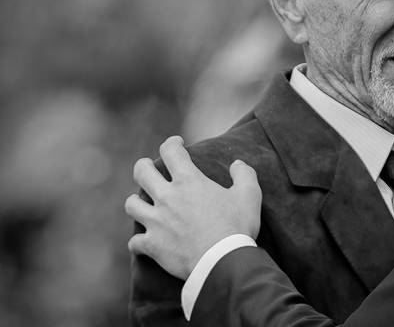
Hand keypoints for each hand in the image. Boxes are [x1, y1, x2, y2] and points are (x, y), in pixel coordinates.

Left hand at [124, 136, 261, 279]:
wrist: (222, 262)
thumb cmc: (237, 226)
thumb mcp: (250, 195)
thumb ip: (244, 174)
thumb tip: (237, 164)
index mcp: (189, 181)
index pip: (171, 151)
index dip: (173, 143)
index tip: (178, 144)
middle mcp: (167, 197)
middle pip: (141, 172)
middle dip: (144, 166)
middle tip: (150, 168)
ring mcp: (156, 222)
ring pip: (131, 204)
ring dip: (136, 202)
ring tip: (141, 203)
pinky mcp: (152, 245)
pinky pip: (135, 241)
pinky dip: (139, 241)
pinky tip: (144, 242)